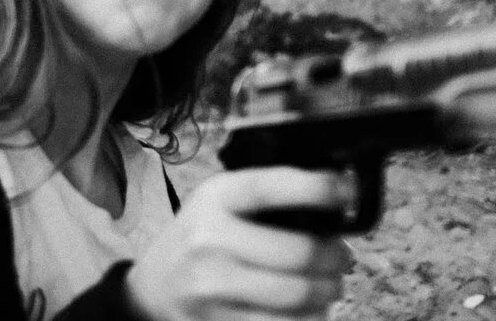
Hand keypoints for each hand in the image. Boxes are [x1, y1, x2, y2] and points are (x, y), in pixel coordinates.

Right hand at [125, 167, 354, 320]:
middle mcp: (209, 239)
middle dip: (335, 257)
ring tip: (329, 287)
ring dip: (326, 294)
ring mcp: (211, 286)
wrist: (150, 289)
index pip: (269, 188)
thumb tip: (332, 204)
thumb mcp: (217, 203)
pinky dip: (306, 320)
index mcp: (214, 199)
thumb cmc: (197, 239)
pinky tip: (308, 310)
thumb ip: (262, 199)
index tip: (345, 192)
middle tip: (343, 258)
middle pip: (297, 253)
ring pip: (295, 297)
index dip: (315, 189)